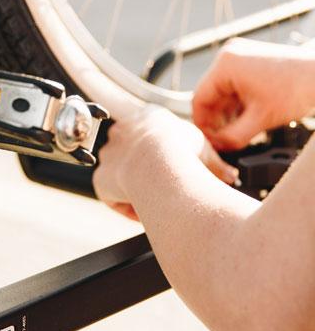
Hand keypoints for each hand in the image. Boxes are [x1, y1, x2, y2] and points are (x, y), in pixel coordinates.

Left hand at [93, 106, 237, 219]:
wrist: (159, 161)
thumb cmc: (183, 151)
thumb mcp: (206, 150)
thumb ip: (215, 163)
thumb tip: (230, 176)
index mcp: (147, 117)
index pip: (151, 134)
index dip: (164, 154)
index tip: (175, 168)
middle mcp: (122, 131)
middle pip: (133, 153)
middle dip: (148, 171)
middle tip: (166, 187)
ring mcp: (108, 154)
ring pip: (121, 174)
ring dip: (137, 188)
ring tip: (157, 201)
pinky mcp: (100, 177)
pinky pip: (112, 197)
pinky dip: (127, 207)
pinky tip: (144, 213)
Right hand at [192, 39, 314, 150]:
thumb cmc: (299, 89)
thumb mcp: (260, 120)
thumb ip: (233, 137)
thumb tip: (216, 146)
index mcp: (225, 65)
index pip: (199, 99)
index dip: (203, 124)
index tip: (209, 141)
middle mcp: (228, 56)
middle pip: (211, 95)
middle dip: (217, 120)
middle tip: (224, 140)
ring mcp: (239, 56)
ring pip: (222, 92)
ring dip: (228, 113)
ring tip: (237, 131)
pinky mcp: (249, 60)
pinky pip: (234, 85)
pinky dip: (238, 103)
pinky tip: (245, 119)